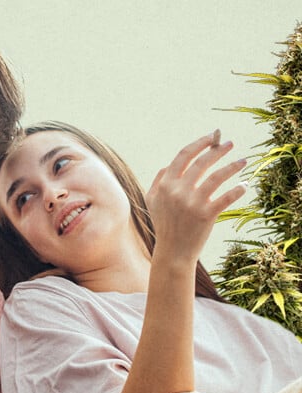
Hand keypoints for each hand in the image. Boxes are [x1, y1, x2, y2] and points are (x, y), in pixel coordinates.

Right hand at [146, 130, 246, 262]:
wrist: (173, 251)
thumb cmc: (164, 225)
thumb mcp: (152, 201)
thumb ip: (157, 180)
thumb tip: (168, 165)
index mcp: (165, 184)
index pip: (183, 156)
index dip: (199, 143)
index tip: (211, 138)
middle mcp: (178, 191)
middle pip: (201, 162)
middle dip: (218, 150)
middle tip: (230, 143)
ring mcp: (192, 202)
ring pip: (217, 177)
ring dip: (232, 166)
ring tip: (243, 161)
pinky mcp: (206, 214)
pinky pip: (226, 197)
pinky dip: (237, 189)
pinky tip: (244, 185)